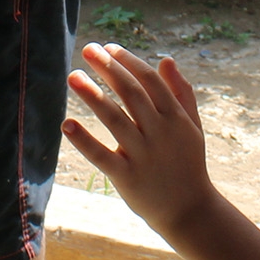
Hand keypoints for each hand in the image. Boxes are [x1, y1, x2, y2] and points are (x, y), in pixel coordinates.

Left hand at [63, 42, 216, 234]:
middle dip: (109, 69)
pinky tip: (67, 124)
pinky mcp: (127, 178)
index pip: (150, 81)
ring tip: (72, 76)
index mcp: (176, 118)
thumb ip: (181, 93)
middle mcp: (160, 134)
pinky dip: (84, 141)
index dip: (129, 62)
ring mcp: (144, 156)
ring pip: (115, 120)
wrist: (190, 212)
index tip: (109, 47)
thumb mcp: (192, 127)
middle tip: (88, 49)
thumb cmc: (188, 164)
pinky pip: (102, 156)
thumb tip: (166, 59)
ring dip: (93, 96)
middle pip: (131, 94)